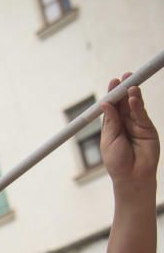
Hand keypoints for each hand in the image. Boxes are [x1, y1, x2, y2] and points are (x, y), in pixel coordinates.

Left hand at [101, 75, 159, 189]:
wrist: (132, 176)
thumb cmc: (117, 161)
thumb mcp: (109, 140)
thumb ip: (110, 122)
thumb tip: (105, 104)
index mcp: (111, 125)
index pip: (112, 106)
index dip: (113, 94)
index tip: (113, 82)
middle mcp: (124, 123)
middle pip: (124, 102)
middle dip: (124, 89)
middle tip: (125, 76)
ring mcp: (137, 125)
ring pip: (134, 106)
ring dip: (132, 95)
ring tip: (130, 85)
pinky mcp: (148, 128)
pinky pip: (142, 115)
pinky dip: (138, 106)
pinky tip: (133, 99)